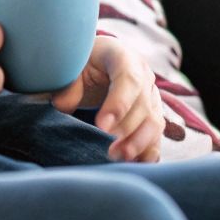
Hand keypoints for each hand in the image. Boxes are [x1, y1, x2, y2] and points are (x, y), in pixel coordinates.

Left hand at [50, 36, 163, 161]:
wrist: (93, 65)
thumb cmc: (80, 65)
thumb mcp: (71, 67)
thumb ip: (68, 84)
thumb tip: (63, 104)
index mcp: (122, 56)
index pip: (128, 78)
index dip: (118, 104)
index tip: (101, 126)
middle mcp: (142, 74)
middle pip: (143, 104)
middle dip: (127, 129)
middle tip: (109, 150)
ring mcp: (150, 95)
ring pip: (154, 121)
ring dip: (139, 143)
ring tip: (118, 158)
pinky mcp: (152, 115)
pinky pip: (155, 135)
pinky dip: (148, 152)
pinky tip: (134, 164)